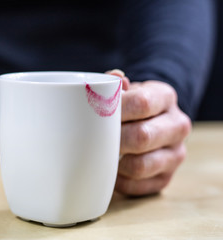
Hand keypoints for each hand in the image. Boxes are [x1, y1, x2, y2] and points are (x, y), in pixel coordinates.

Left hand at [107, 71, 191, 195]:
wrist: (151, 121)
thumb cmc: (130, 105)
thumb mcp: (126, 89)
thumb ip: (115, 85)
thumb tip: (114, 80)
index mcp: (165, 97)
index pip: (142, 103)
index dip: (115, 110)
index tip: (95, 114)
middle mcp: (177, 126)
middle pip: (142, 137)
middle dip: (113, 139)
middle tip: (93, 138)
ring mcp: (175, 155)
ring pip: (140, 166)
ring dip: (114, 162)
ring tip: (101, 154)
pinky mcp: (166, 178)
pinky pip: (136, 186)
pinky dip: (117, 180)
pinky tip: (110, 168)